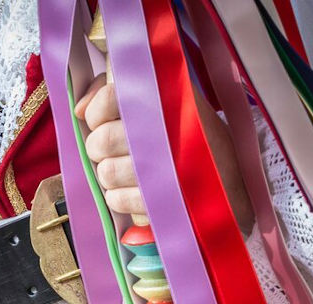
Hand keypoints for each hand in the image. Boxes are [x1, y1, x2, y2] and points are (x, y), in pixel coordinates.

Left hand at [73, 73, 254, 231]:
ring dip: (110, 175)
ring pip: (105, 172)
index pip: (109, 97)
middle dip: (100, 149)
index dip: (97, 113)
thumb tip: (79, 110)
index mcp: (169, 97)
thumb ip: (113, 93)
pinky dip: (120, 198)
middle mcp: (169, 130)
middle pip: (101, 141)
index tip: (104, 120)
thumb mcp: (165, 102)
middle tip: (115, 151)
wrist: (233, 187)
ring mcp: (168, 168)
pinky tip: (137, 191)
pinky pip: (116, 200)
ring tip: (128, 172)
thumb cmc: (191, 139)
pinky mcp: (164, 201)